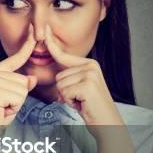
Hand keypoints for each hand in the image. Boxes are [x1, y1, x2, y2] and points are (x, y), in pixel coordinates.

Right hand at [0, 23, 38, 128]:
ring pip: (22, 90)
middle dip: (19, 98)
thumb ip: (20, 86)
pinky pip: (19, 98)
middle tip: (4, 106)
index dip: (26, 44)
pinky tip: (2, 110)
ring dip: (16, 104)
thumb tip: (30, 79)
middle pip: (23, 80)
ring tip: (3, 108)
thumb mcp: (11, 98)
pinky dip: (14, 108)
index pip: (15, 58)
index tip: (33, 28)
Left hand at [45, 24, 124, 139]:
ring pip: (60, 85)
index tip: (44, 28)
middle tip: (80, 99)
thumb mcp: (80, 88)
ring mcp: (89, 74)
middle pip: (58, 76)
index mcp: (89, 64)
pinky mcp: (87, 85)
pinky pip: (64, 92)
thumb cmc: (92, 108)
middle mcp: (91, 66)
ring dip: (68, 98)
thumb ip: (70, 79)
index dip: (52, 44)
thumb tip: (57, 77)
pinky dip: (70, 102)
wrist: (108, 124)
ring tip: (82, 101)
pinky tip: (83, 104)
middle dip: (65, 92)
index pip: (64, 55)